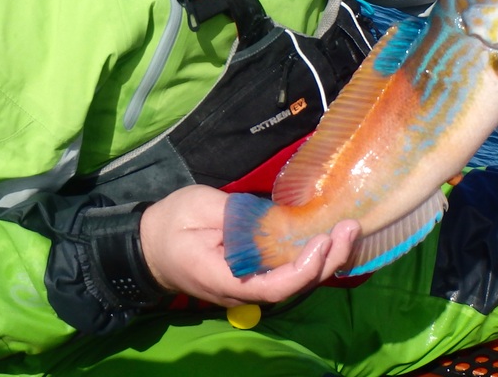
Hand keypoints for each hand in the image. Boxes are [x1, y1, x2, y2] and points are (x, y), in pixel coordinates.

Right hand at [140, 185, 359, 306]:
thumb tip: (274, 216)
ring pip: (294, 282)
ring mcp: (248, 287)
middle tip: (350, 229)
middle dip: (327, 261)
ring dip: (325, 259)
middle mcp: (241, 291)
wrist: (147, 247)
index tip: (321, 242)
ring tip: (349, 230)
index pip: (273, 287)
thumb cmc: (169, 224)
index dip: (302, 269)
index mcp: (223, 278)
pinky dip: (311, 257)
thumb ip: (236, 213)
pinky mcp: (253, 275)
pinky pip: (286, 272)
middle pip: (292, 288)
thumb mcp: (198, 206)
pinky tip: (330, 237)